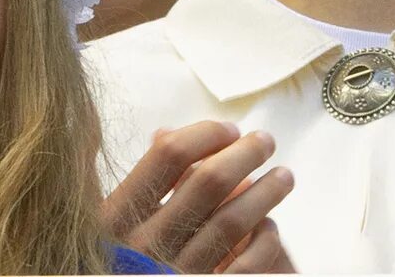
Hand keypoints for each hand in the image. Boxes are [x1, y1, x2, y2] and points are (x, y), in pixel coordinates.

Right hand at [102, 122, 295, 272]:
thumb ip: (137, 183)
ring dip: (266, 192)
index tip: (230, 131)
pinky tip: (268, 226)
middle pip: (210, 181)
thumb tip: (164, 132)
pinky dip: (264, 240)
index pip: (168, 156)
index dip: (206, 134)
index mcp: (115, 218)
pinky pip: (245, 264)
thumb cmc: (121, 261)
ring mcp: (173, 272)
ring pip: (232, 221)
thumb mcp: (110, 225)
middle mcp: (142, 245)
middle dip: (247, 153)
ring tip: (284, 176)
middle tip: (265, 141)